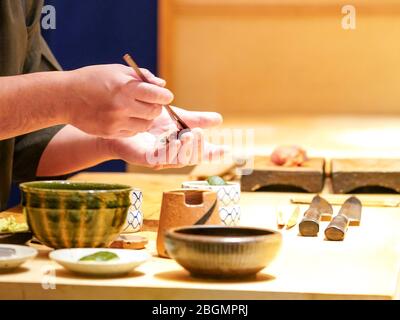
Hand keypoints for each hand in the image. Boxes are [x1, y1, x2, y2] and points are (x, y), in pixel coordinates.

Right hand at [65, 64, 173, 137]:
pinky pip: (133, 132)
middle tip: (152, 103)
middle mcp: (122, 106)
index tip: (165, 96)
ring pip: (146, 125)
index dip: (165, 96)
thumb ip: (142, 77)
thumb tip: (162, 85)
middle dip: (157, 107)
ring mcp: (116, 121)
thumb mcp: (116, 70)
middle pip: (155, 112)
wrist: (65, 97)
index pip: (157, 95)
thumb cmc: (93, 79)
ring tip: (138, 110)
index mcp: (125, 87)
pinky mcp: (111, 132)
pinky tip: (126, 117)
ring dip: (147, 118)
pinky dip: (135, 126)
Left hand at [106, 107, 225, 168]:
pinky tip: (174, 142)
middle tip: (198, 132)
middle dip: (196, 147)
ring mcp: (159, 159)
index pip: (200, 152)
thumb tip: (219, 120)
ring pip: (176, 160)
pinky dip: (168, 152)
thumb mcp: (177, 117)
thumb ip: (196, 119)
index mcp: (182, 145)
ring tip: (188, 136)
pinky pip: (159, 158)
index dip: (212, 153)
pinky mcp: (145, 158)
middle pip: (190, 157)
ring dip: (184, 149)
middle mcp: (173, 155)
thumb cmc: (150, 122)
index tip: (226, 149)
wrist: (123, 121)